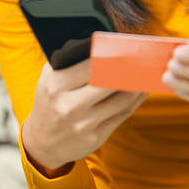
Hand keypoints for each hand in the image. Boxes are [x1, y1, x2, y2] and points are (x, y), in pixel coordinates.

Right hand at [22, 39, 147, 176]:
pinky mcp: (97, 136)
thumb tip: (97, 45)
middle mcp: (69, 105)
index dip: (110, 55)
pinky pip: (122, 114)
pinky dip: (136, 100)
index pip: (90, 65)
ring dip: (136, 85)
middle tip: (140, 56)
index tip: (124, 46)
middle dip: (127, 68)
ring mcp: (84, 123)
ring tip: (145, 72)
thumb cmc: (49, 103)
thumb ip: (67, 62)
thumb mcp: (48, 80)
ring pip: (120, 99)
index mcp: (55, 85)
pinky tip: (141, 89)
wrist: (43, 143)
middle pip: (108, 82)